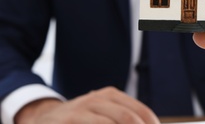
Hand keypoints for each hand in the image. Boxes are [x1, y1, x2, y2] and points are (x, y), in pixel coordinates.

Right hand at [15, 87, 158, 123]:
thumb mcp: (99, 114)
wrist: (42, 120)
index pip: (139, 110)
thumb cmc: (78, 120)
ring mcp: (81, 109)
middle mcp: (97, 99)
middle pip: (127, 117)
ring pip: (113, 122)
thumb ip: (120, 118)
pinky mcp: (69, 120)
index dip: (150, 123)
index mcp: (109, 95)